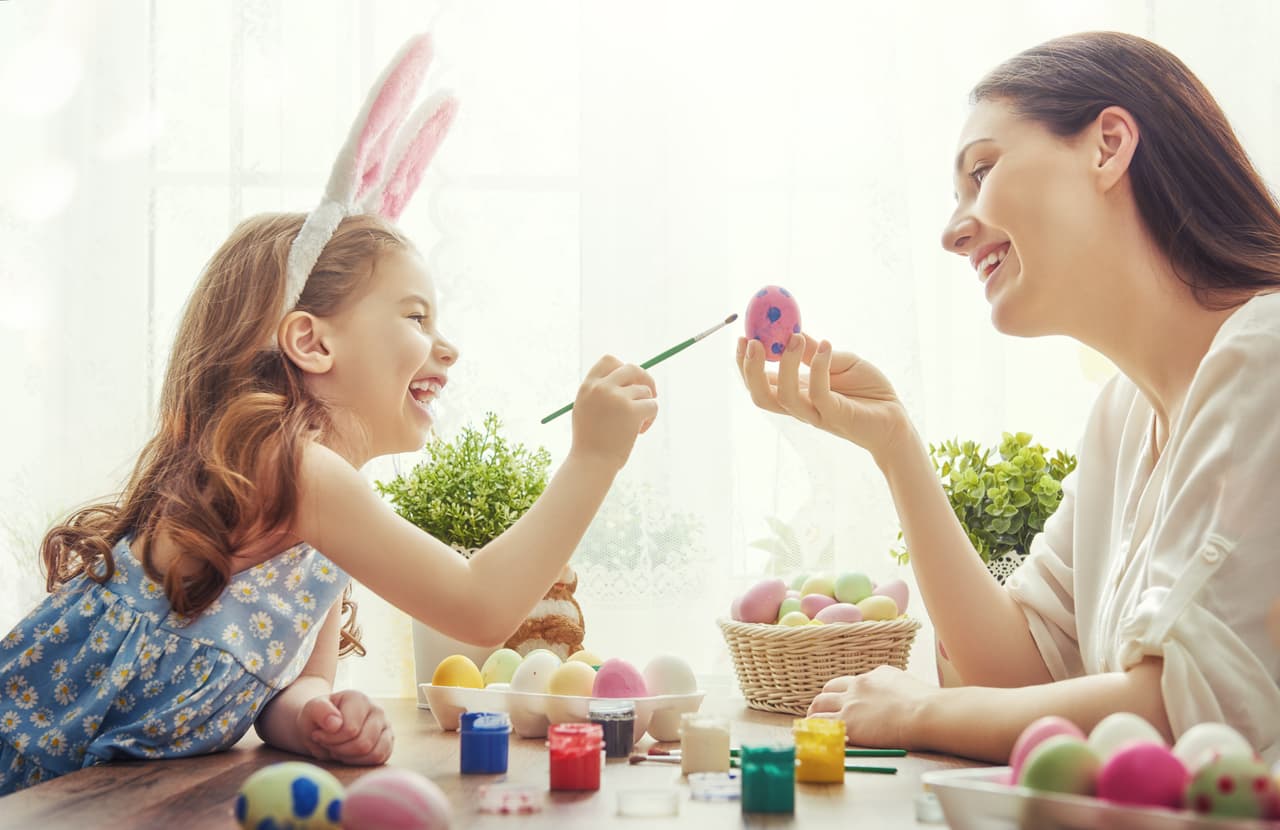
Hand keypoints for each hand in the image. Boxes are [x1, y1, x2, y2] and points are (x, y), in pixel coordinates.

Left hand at [297, 689, 392, 764]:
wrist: (324, 726)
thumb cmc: (319, 719)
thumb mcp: (311, 710)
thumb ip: (319, 711)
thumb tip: (335, 724)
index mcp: (359, 699)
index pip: (350, 729)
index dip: (330, 739)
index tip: (318, 735)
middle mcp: (377, 710)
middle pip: (363, 744)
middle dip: (340, 750)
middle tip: (328, 744)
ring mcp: (386, 726)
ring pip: (374, 753)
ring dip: (349, 757)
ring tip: (338, 748)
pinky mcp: (388, 741)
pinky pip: (379, 759)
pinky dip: (360, 762)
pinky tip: (348, 754)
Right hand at [570, 355, 659, 468]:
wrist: (591, 463)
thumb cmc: (590, 442)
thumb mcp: (587, 410)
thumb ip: (601, 393)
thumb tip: (629, 380)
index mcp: (588, 386)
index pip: (609, 360)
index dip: (623, 368)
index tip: (631, 381)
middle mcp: (602, 387)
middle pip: (632, 368)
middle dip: (645, 378)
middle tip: (651, 393)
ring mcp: (617, 397)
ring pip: (645, 391)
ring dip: (645, 407)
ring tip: (636, 427)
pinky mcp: (632, 410)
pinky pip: (652, 405)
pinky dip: (651, 418)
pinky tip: (639, 431)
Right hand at [736, 333, 908, 460]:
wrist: (896, 417)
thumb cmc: (868, 391)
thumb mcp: (840, 361)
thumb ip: (815, 352)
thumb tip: (791, 331)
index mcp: (797, 392)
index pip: (760, 382)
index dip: (745, 363)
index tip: (744, 336)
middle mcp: (801, 405)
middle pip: (761, 396)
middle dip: (750, 370)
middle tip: (753, 342)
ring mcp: (816, 413)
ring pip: (785, 397)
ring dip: (784, 366)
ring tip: (793, 338)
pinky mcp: (837, 416)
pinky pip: (819, 395)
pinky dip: (819, 368)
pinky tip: (827, 346)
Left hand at [807, 666, 936, 749]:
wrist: (925, 713)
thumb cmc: (928, 705)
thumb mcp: (909, 686)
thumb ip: (896, 690)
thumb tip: (898, 699)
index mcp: (876, 675)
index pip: (854, 681)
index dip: (847, 692)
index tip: (847, 701)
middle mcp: (858, 685)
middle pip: (831, 688)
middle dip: (826, 698)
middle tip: (823, 709)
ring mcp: (850, 703)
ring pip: (820, 703)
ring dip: (815, 710)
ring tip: (812, 719)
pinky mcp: (847, 722)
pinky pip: (820, 722)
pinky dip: (812, 726)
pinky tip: (811, 732)